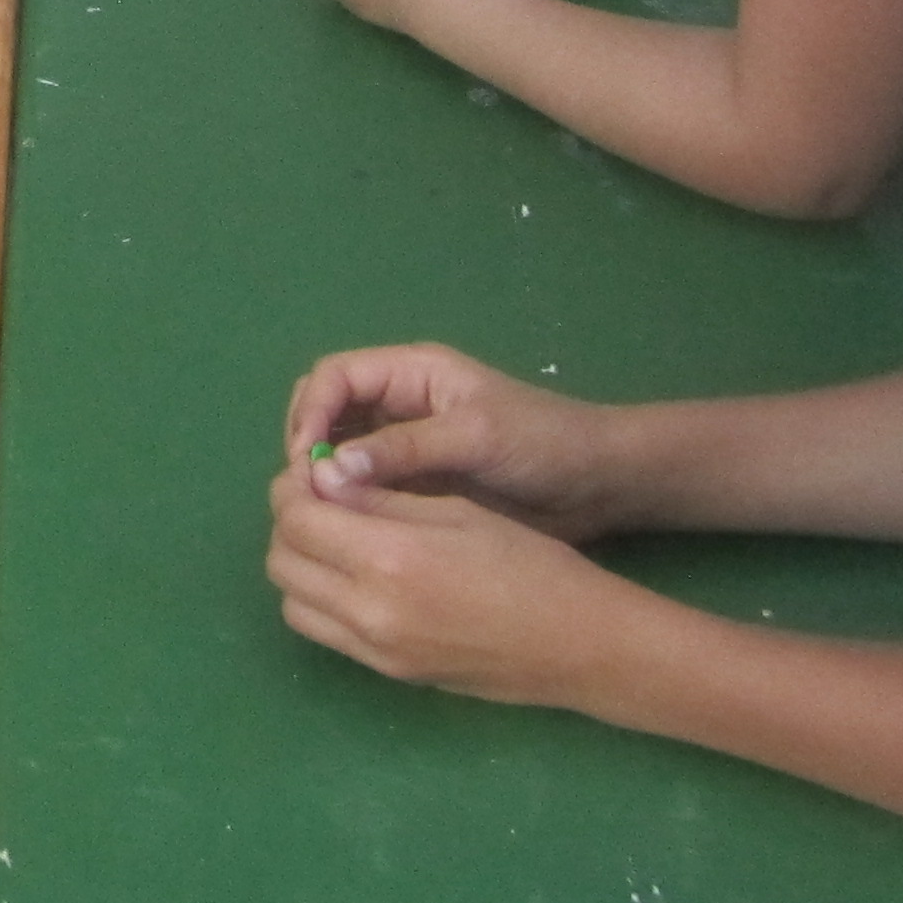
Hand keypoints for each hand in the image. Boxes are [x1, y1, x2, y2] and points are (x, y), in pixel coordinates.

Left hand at [262, 473, 638, 706]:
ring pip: (293, 603)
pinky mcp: (388, 673)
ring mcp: (375, 650)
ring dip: (300, 565)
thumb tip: (322, 478)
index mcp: (387, 558)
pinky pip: (326, 633)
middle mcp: (368, 611)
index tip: (309, 470)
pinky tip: (358, 577)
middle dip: (289, 523)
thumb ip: (380, 499)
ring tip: (336, 540)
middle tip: (319, 501)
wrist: (578, 644)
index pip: (297, 518)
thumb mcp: (454, 511)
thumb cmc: (528, 563)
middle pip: (281, 562)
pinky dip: (322, 601)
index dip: (292, 487)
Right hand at [278, 341, 627, 538]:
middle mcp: (400, 403)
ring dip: (324, 477)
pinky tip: (347, 529)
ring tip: (320, 514)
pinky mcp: (417, 482)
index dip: (310, 414)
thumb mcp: (475, 437)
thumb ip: (404, 450)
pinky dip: (349, 502)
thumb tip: (330, 472)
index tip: (306, 463)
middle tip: (305, 492)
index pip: (334, 377)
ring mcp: (406, 444)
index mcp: (412, 373)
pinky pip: (366, 486)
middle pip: (327, 411)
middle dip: (308, 444)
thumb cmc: (542, 443)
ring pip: (340, 451)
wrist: (597, 484)